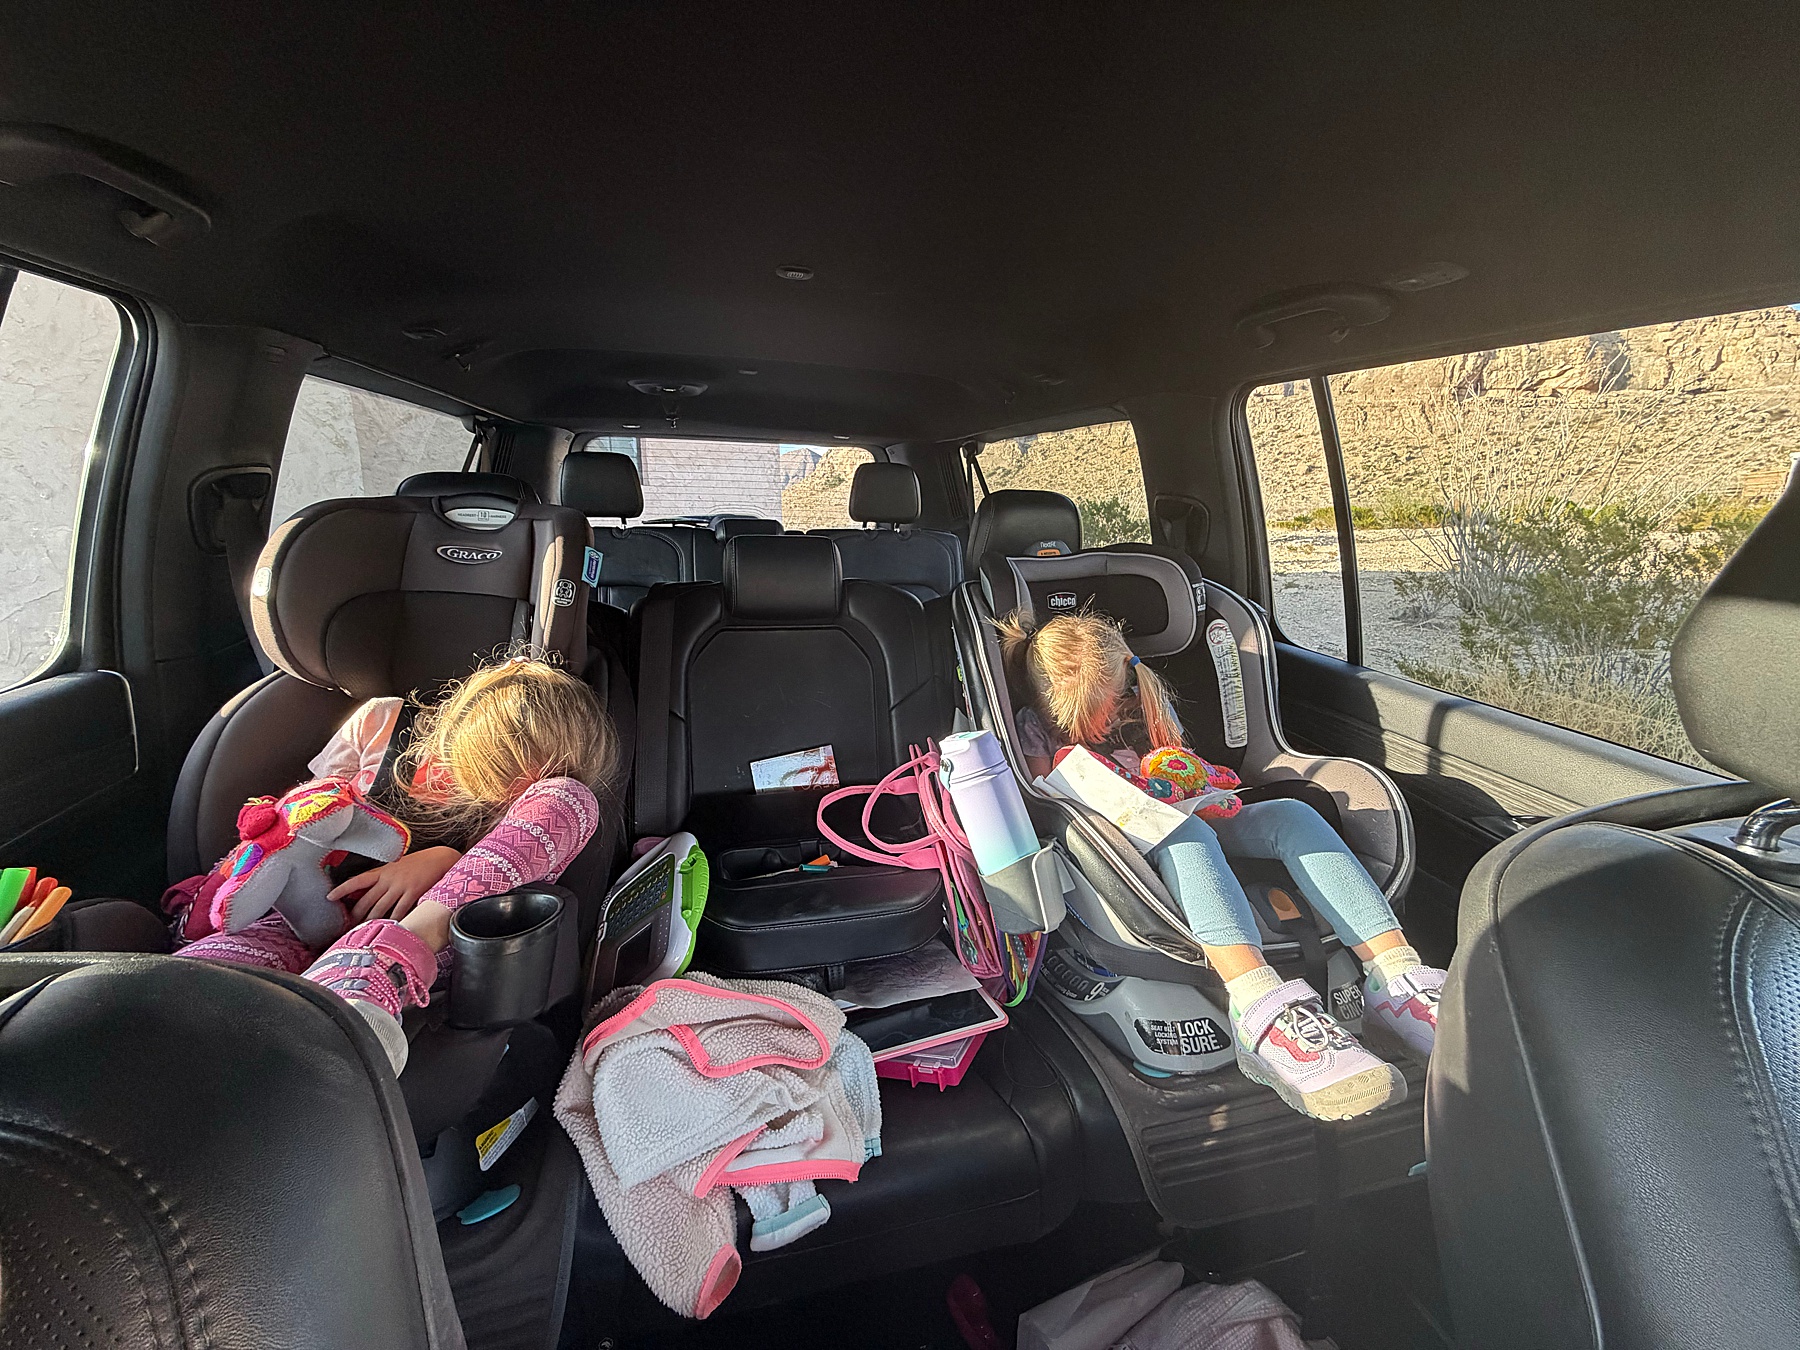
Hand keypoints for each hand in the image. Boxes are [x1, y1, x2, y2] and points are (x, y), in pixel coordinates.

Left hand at [329, 846, 461, 922]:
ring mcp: (401, 886)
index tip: (329, 897)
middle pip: (367, 899)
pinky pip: (400, 910)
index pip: (358, 880)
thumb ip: (384, 877)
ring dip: (371, 921)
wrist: (441, 858)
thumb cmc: (420, 863)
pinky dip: (394, 921)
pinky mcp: (413, 893)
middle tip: (349, 926)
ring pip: (380, 907)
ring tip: (364, 931)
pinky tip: (389, 928)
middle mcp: (389, 878)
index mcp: (383, 870)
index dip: (342, 889)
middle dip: (356, 914)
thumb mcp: (398, 866)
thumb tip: (371, 890)